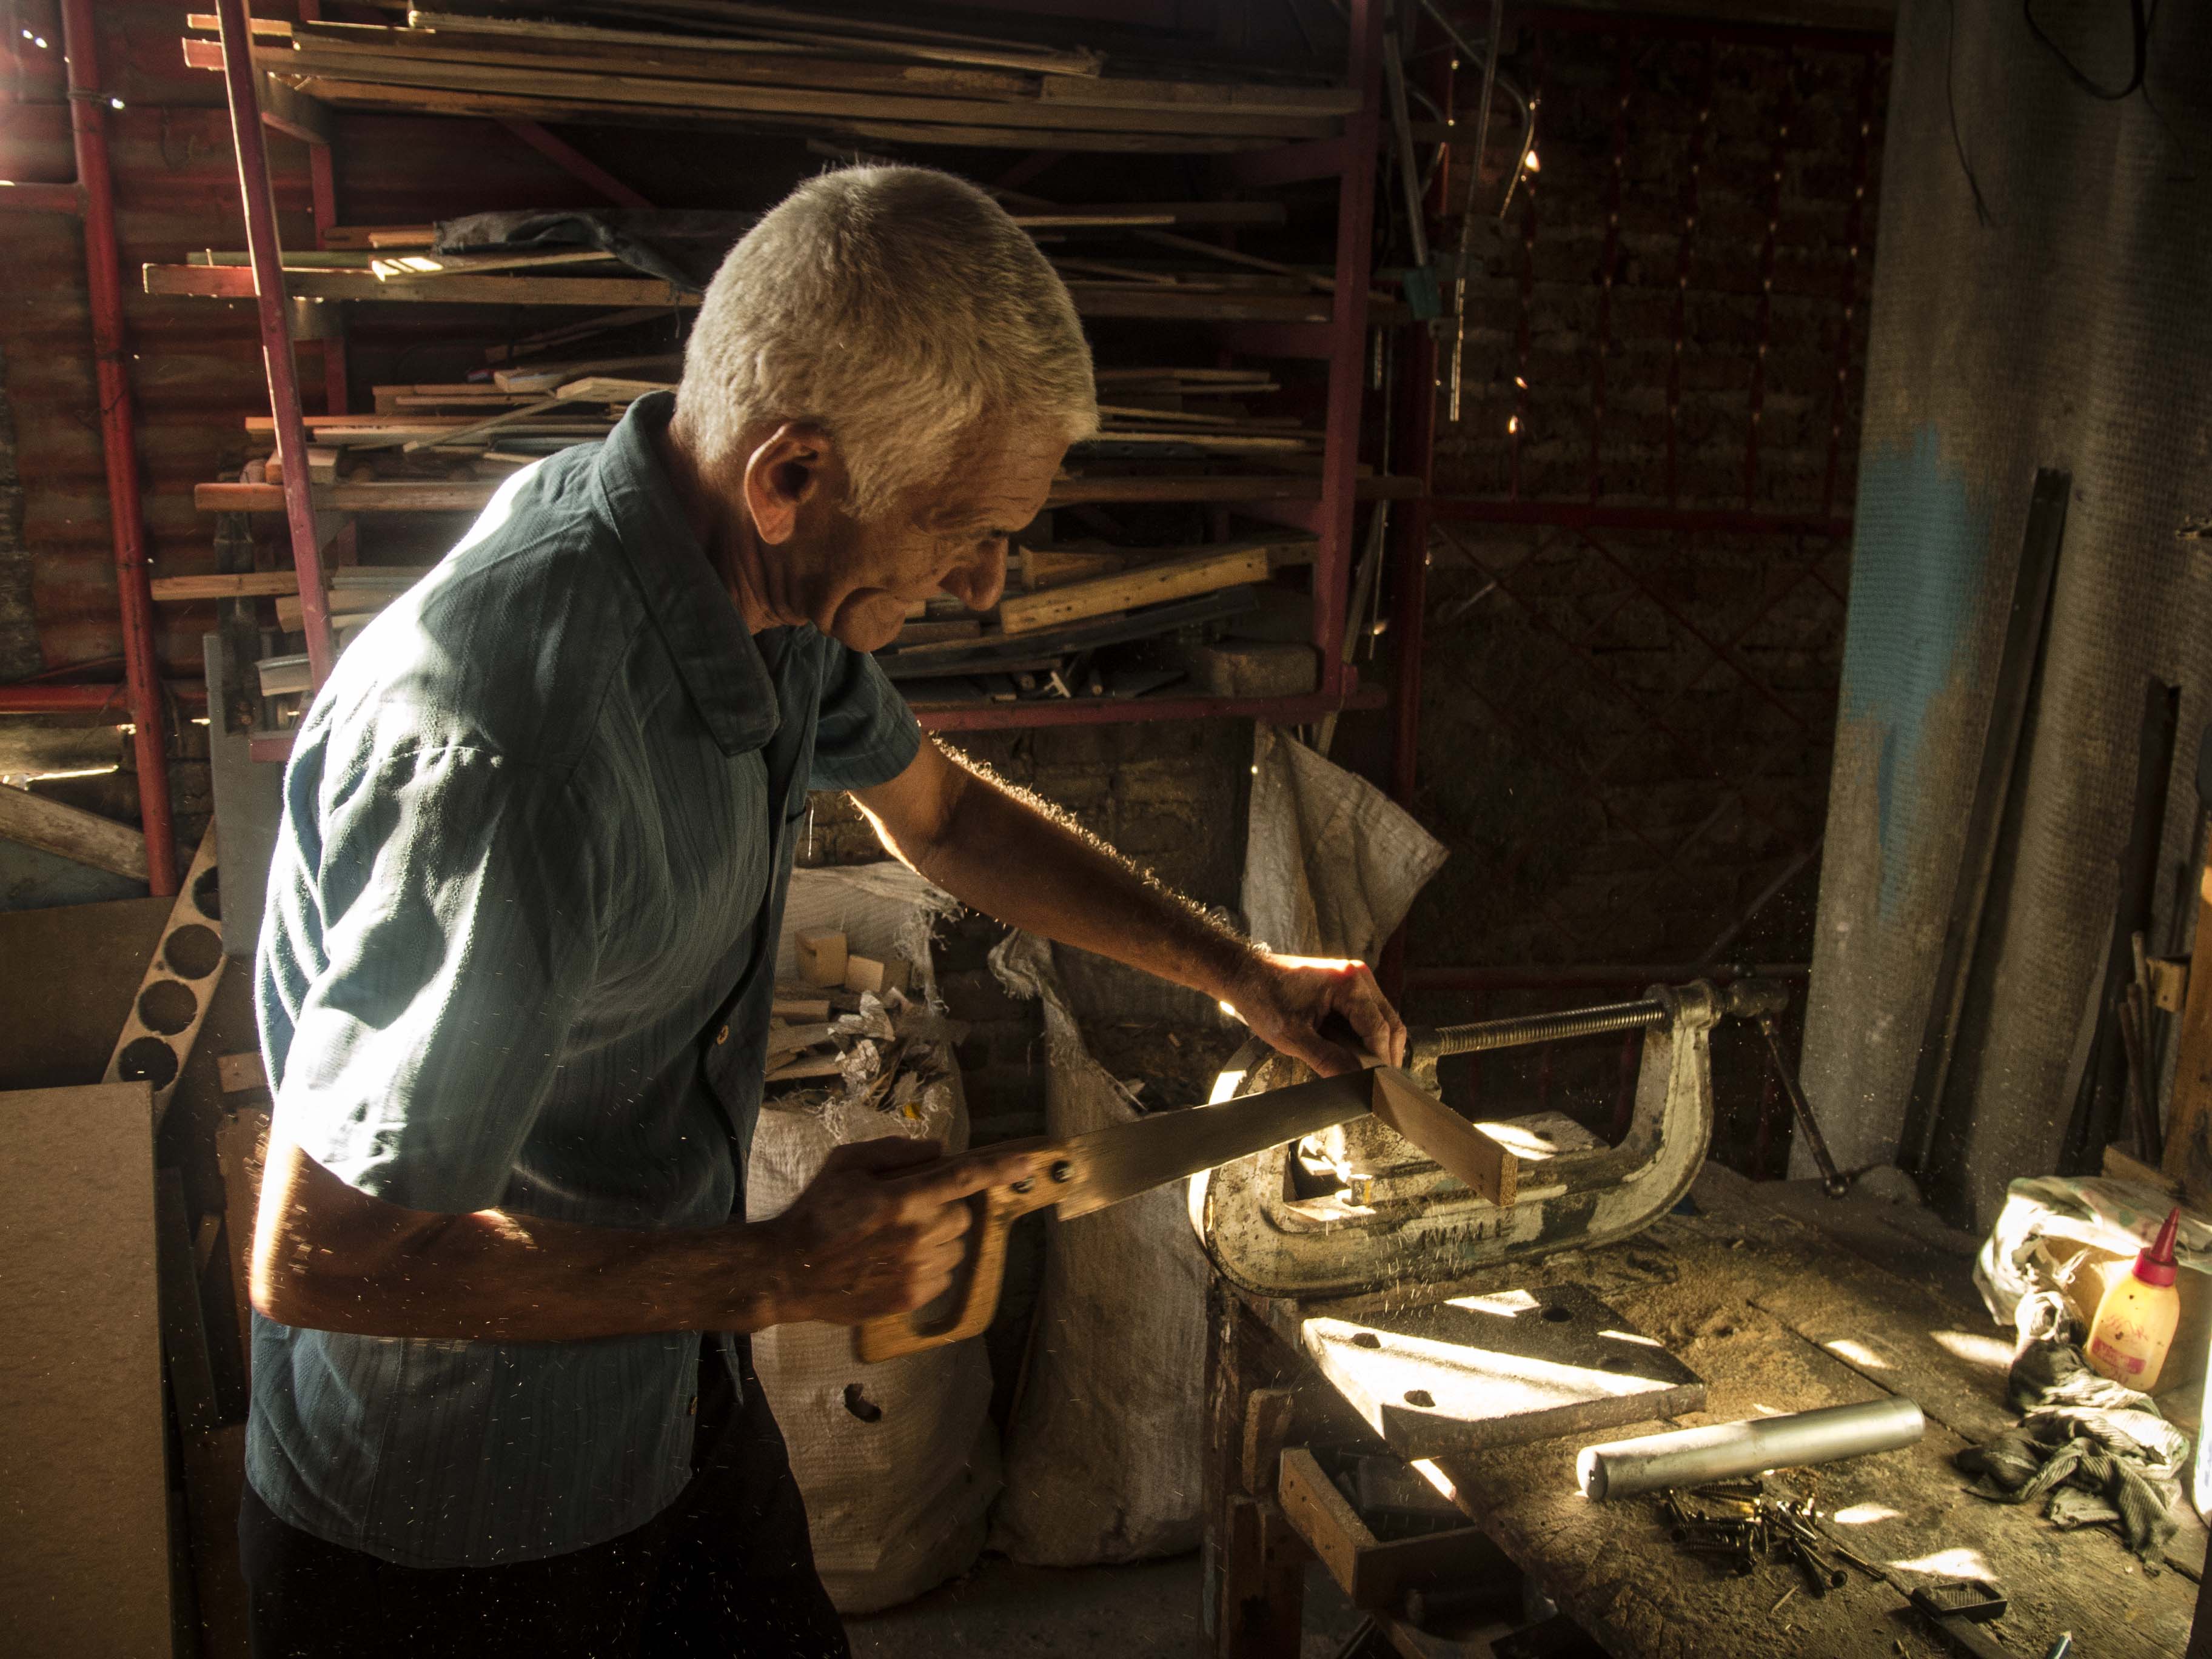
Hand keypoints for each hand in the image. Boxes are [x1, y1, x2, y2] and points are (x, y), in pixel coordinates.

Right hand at [766, 1136, 1050, 1326]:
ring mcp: (916, 1271)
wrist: (788, 1271)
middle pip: (961, 1215)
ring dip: (939, 1238)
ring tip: (897, 1238)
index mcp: (901, 1199)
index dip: (999, 1169)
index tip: (1027, 1163)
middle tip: (907, 1208)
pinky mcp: (911, 1298)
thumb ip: (895, 1152)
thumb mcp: (846, 1164)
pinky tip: (895, 1261)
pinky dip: (930, 1265)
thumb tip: (938, 1150)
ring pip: (956, 1246)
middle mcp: (916, 1236)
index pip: (963, 1178)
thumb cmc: (816, 1212)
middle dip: (944, 1207)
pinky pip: (944, 1275)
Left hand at [1221, 948, 1407, 1077]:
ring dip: (1378, 1046)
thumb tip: (1356, 1083)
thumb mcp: (1292, 1037)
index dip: (1380, 1062)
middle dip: (1385, 1056)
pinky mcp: (1348, 984)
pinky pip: (1369, 1014)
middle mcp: (1358, 976)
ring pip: (1384, 1019)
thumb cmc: (1263, 1000)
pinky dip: (1367, 1035)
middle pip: (1390, 1024)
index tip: (1377, 1088)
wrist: (1245, 975)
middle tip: (1376, 1085)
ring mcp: (1355, 978)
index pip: (1379, 1030)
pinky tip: (1355, 1054)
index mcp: (1349, 984)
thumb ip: (1328, 1060)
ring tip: (1365, 1073)